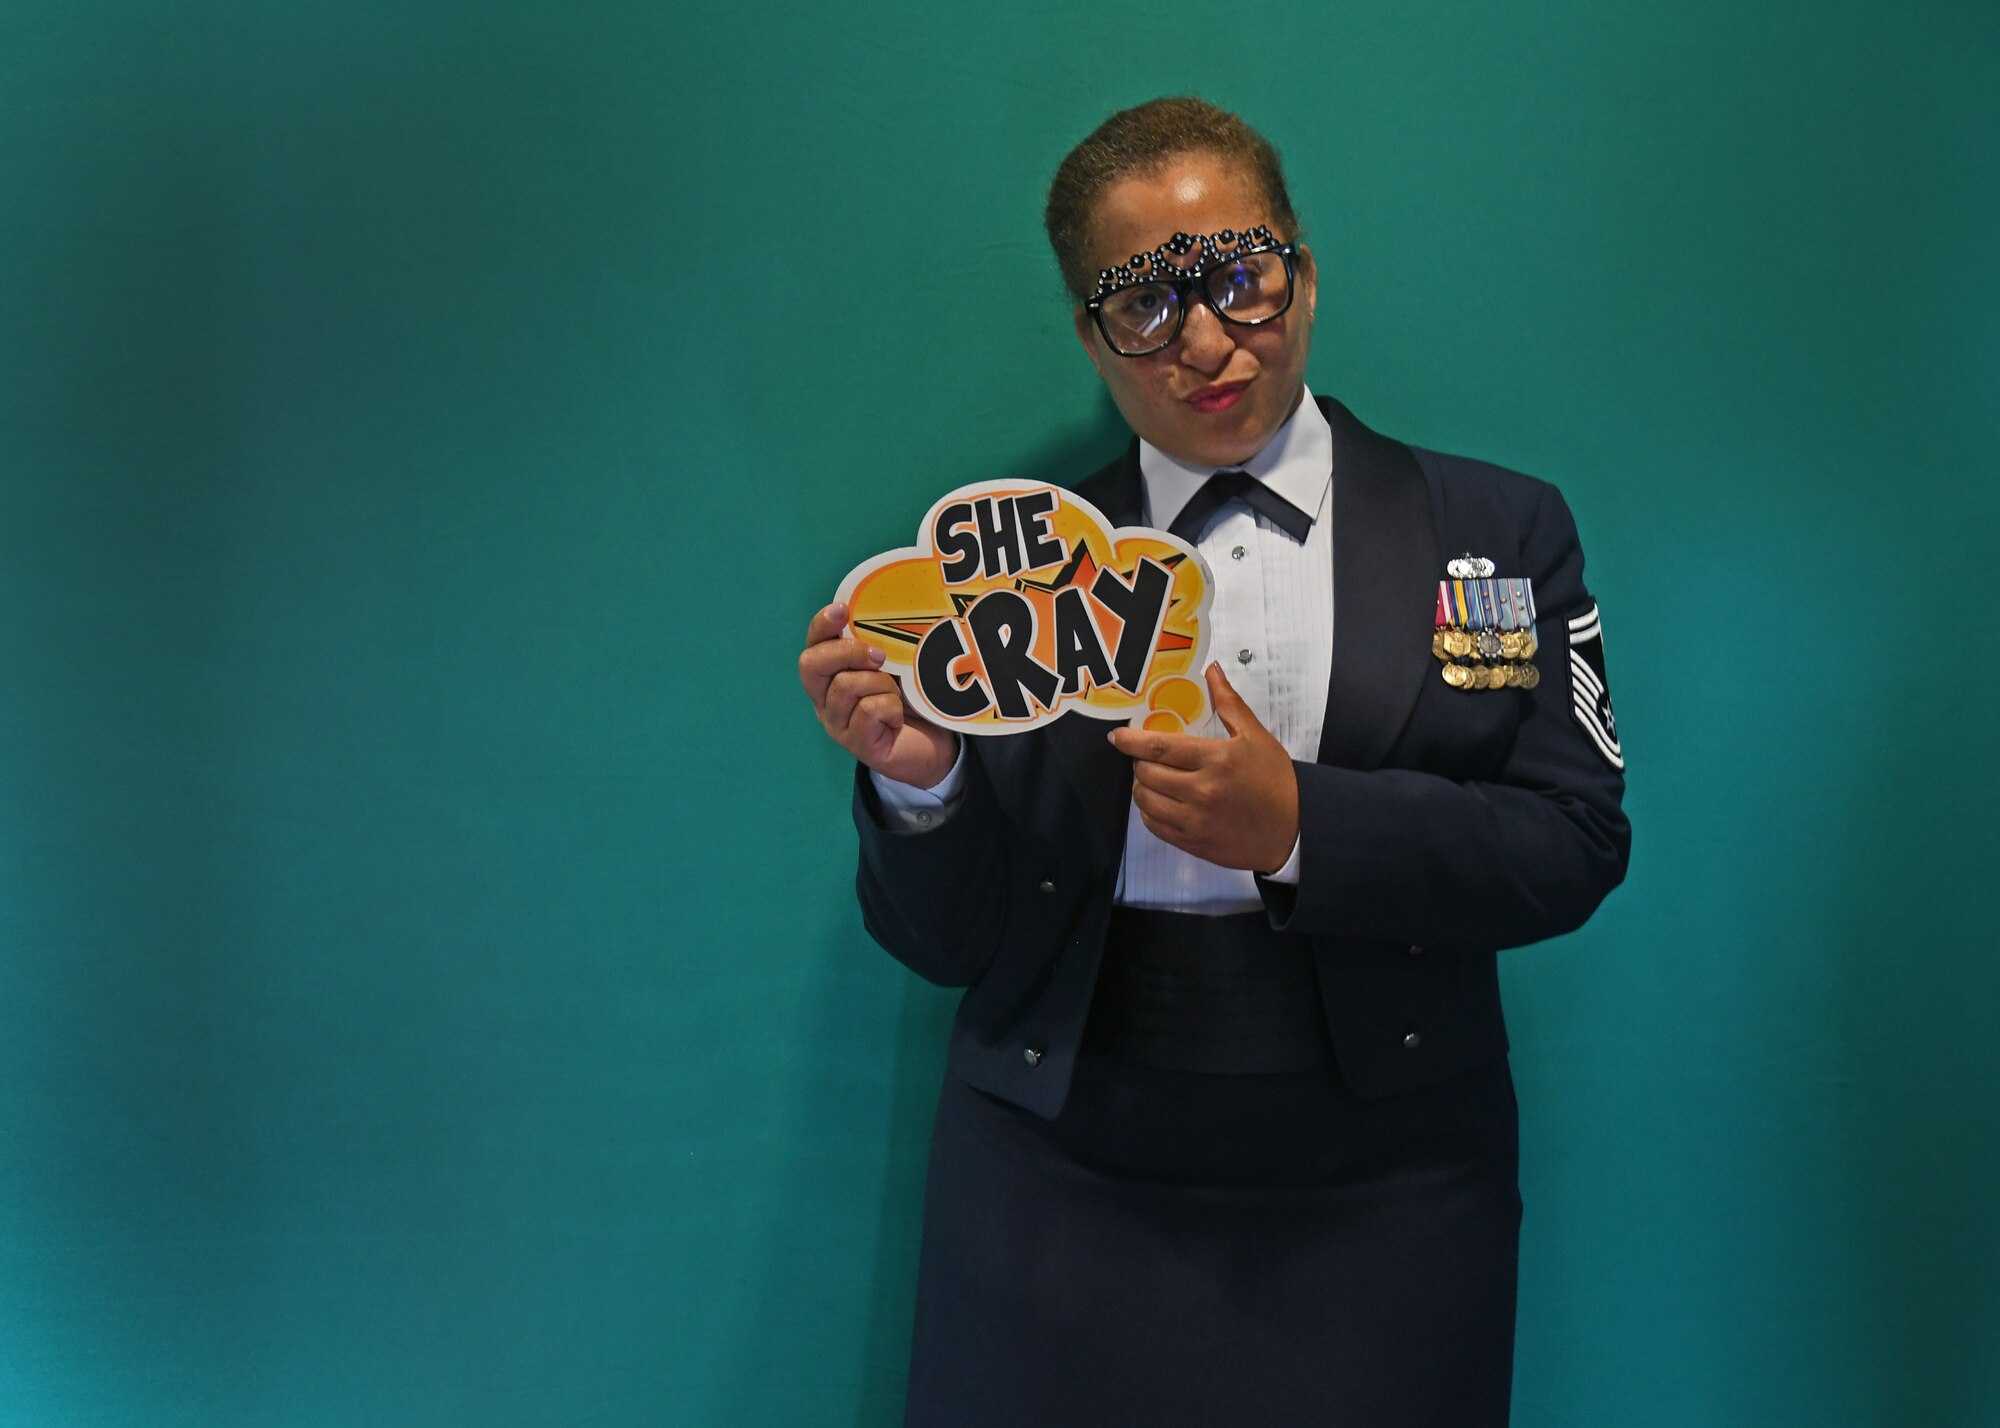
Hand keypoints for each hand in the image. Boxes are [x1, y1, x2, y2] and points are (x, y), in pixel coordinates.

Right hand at [800, 602, 957, 787]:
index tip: (842, 609)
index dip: (821, 625)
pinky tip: (898, 718)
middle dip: (847, 652)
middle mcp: (825, 701)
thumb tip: (883, 615)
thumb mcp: (892, 668)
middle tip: (879, 657)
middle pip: (812, 664)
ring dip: (880, 685)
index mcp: (830, 677)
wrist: (933, 746)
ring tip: (896, 696)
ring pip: (846, 686)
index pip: (812, 646)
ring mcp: (838, 724)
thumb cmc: (909, 702)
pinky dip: (890, 707)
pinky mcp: (857, 744)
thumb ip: (877, 647)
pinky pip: (869, 710)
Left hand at [1107, 662, 1299, 872]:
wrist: (1295, 829)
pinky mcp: (1194, 843)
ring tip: (1151, 778)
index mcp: (1216, 760)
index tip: (1117, 736)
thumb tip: (1212, 670)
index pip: (1159, 747)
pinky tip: (1160, 802)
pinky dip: (1149, 812)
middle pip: (1146, 773)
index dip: (1130, 740)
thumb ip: (1229, 703)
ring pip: (1145, 801)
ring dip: (1141, 787)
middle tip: (1146, 756)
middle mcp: (1202, 791)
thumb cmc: (1276, 781)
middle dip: (1139, 761)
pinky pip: (1154, 826)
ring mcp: (1195, 821)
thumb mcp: (1256, 736)